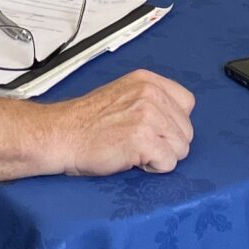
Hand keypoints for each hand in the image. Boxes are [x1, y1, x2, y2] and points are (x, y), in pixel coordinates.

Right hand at [51, 71, 195, 175]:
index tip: (155, 130)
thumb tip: (174, 120)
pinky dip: (153, 168)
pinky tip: (133, 160)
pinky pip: (168, 162)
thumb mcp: (123, 95)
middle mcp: (151, 94)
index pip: (187, 103)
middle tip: (140, 144)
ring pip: (181, 148)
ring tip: (136, 151)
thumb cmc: (86, 122)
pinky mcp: (143, 139)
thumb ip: (150, 100)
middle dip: (167, 142)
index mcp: (148, 81)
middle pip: (186, 129)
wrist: (61, 135)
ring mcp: (148, 116)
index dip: (173, 123)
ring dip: (161, 156)